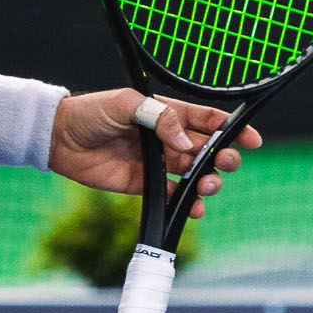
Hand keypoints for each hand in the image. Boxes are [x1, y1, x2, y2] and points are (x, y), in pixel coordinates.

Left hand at [47, 89, 263, 218]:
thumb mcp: (127, 104)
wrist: (61, 138)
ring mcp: (158, 163)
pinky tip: (195, 208)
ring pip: (195, 174)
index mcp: (166, 112)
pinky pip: (173, 195)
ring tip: (208, 186)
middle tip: (227, 163)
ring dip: (208, 181)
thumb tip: (187, 143)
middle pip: (207, 149)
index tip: (252, 138)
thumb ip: (159, 119)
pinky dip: (187, 203)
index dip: (232, 127)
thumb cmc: (92, 112)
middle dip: (224, 157)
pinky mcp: (145, 184)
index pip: (207, 119)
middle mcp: (167, 138)